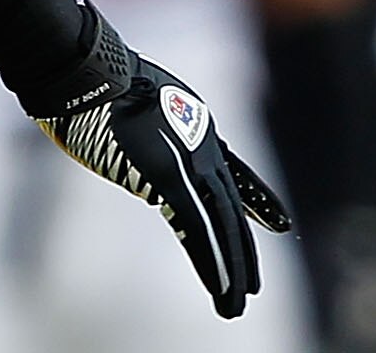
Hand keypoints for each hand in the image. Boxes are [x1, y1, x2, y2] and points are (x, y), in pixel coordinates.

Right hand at [36, 36, 291, 317]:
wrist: (94, 72)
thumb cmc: (105, 80)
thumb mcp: (145, 99)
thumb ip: (155, 124)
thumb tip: (140, 134)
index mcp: (200, 131)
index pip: (237, 175)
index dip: (259, 200)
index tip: (280, 222)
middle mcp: (203, 149)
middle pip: (232, 208)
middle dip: (243, 249)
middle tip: (255, 287)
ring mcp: (189, 163)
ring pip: (220, 224)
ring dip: (231, 267)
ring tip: (238, 302)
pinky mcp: (169, 178)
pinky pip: (196, 227)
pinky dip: (210, 258)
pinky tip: (221, 285)